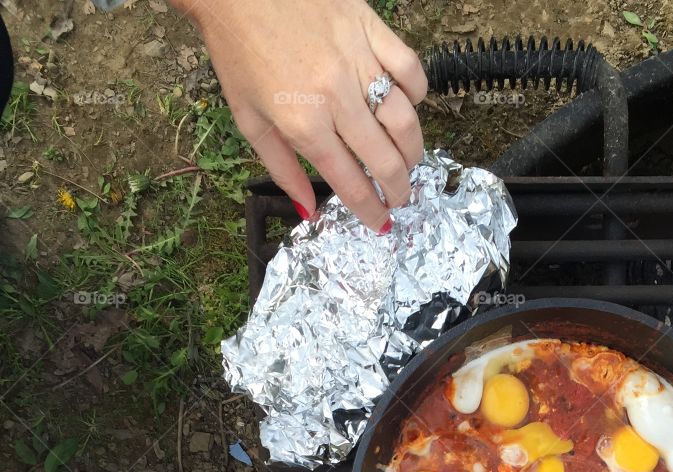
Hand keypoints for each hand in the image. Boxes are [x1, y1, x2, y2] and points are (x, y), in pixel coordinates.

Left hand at [173, 0, 427, 230]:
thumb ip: (282, 168)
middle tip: (399, 198)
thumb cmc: (239, 51)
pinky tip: (406, 105)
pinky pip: (410, 69)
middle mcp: (336, 98)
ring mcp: (357, 61)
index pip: (351, 183)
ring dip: (412, 151)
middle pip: (385, 160)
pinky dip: (416, 93)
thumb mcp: (248, 119)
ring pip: (405, 120)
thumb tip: (309, 210)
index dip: (371, 211)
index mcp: (304, 125)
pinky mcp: (370, 28)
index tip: (382, 224)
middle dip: (398, 190)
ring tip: (407, 161)